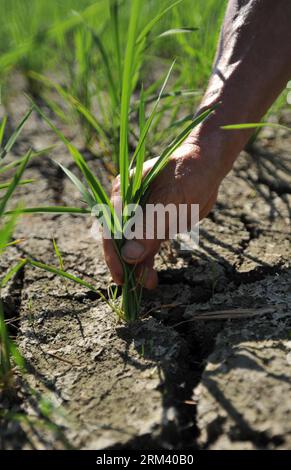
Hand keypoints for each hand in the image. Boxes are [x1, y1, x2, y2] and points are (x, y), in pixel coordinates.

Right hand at [103, 137, 220, 288]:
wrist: (208, 167)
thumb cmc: (189, 175)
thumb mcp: (170, 201)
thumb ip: (149, 228)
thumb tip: (129, 257)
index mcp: (123, 193)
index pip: (111, 228)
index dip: (114, 254)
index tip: (120, 275)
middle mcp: (127, 206)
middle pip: (119, 240)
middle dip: (124, 264)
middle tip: (130, 287)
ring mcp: (141, 216)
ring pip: (133, 247)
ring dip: (137, 267)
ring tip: (146, 285)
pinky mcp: (154, 225)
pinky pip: (147, 247)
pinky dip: (148, 263)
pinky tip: (151, 278)